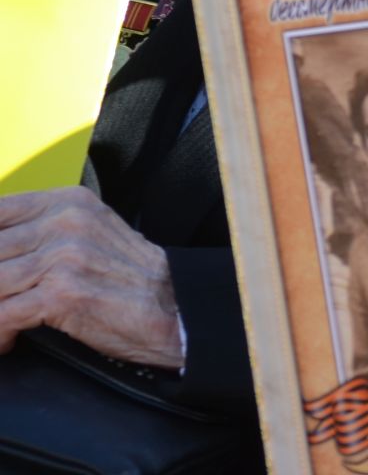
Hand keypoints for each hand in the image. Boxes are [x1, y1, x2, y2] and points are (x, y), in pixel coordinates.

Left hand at [0, 186, 183, 368]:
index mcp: (69, 203)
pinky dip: (0, 333)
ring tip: (4, 323)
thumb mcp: (90, 233)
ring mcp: (63, 258)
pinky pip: (3, 315)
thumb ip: (45, 230)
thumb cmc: (129, 277)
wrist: (174, 309)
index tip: (1, 263)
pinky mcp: (61, 295)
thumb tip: (3, 248)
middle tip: (4, 298)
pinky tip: (8, 340)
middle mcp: (65, 223)